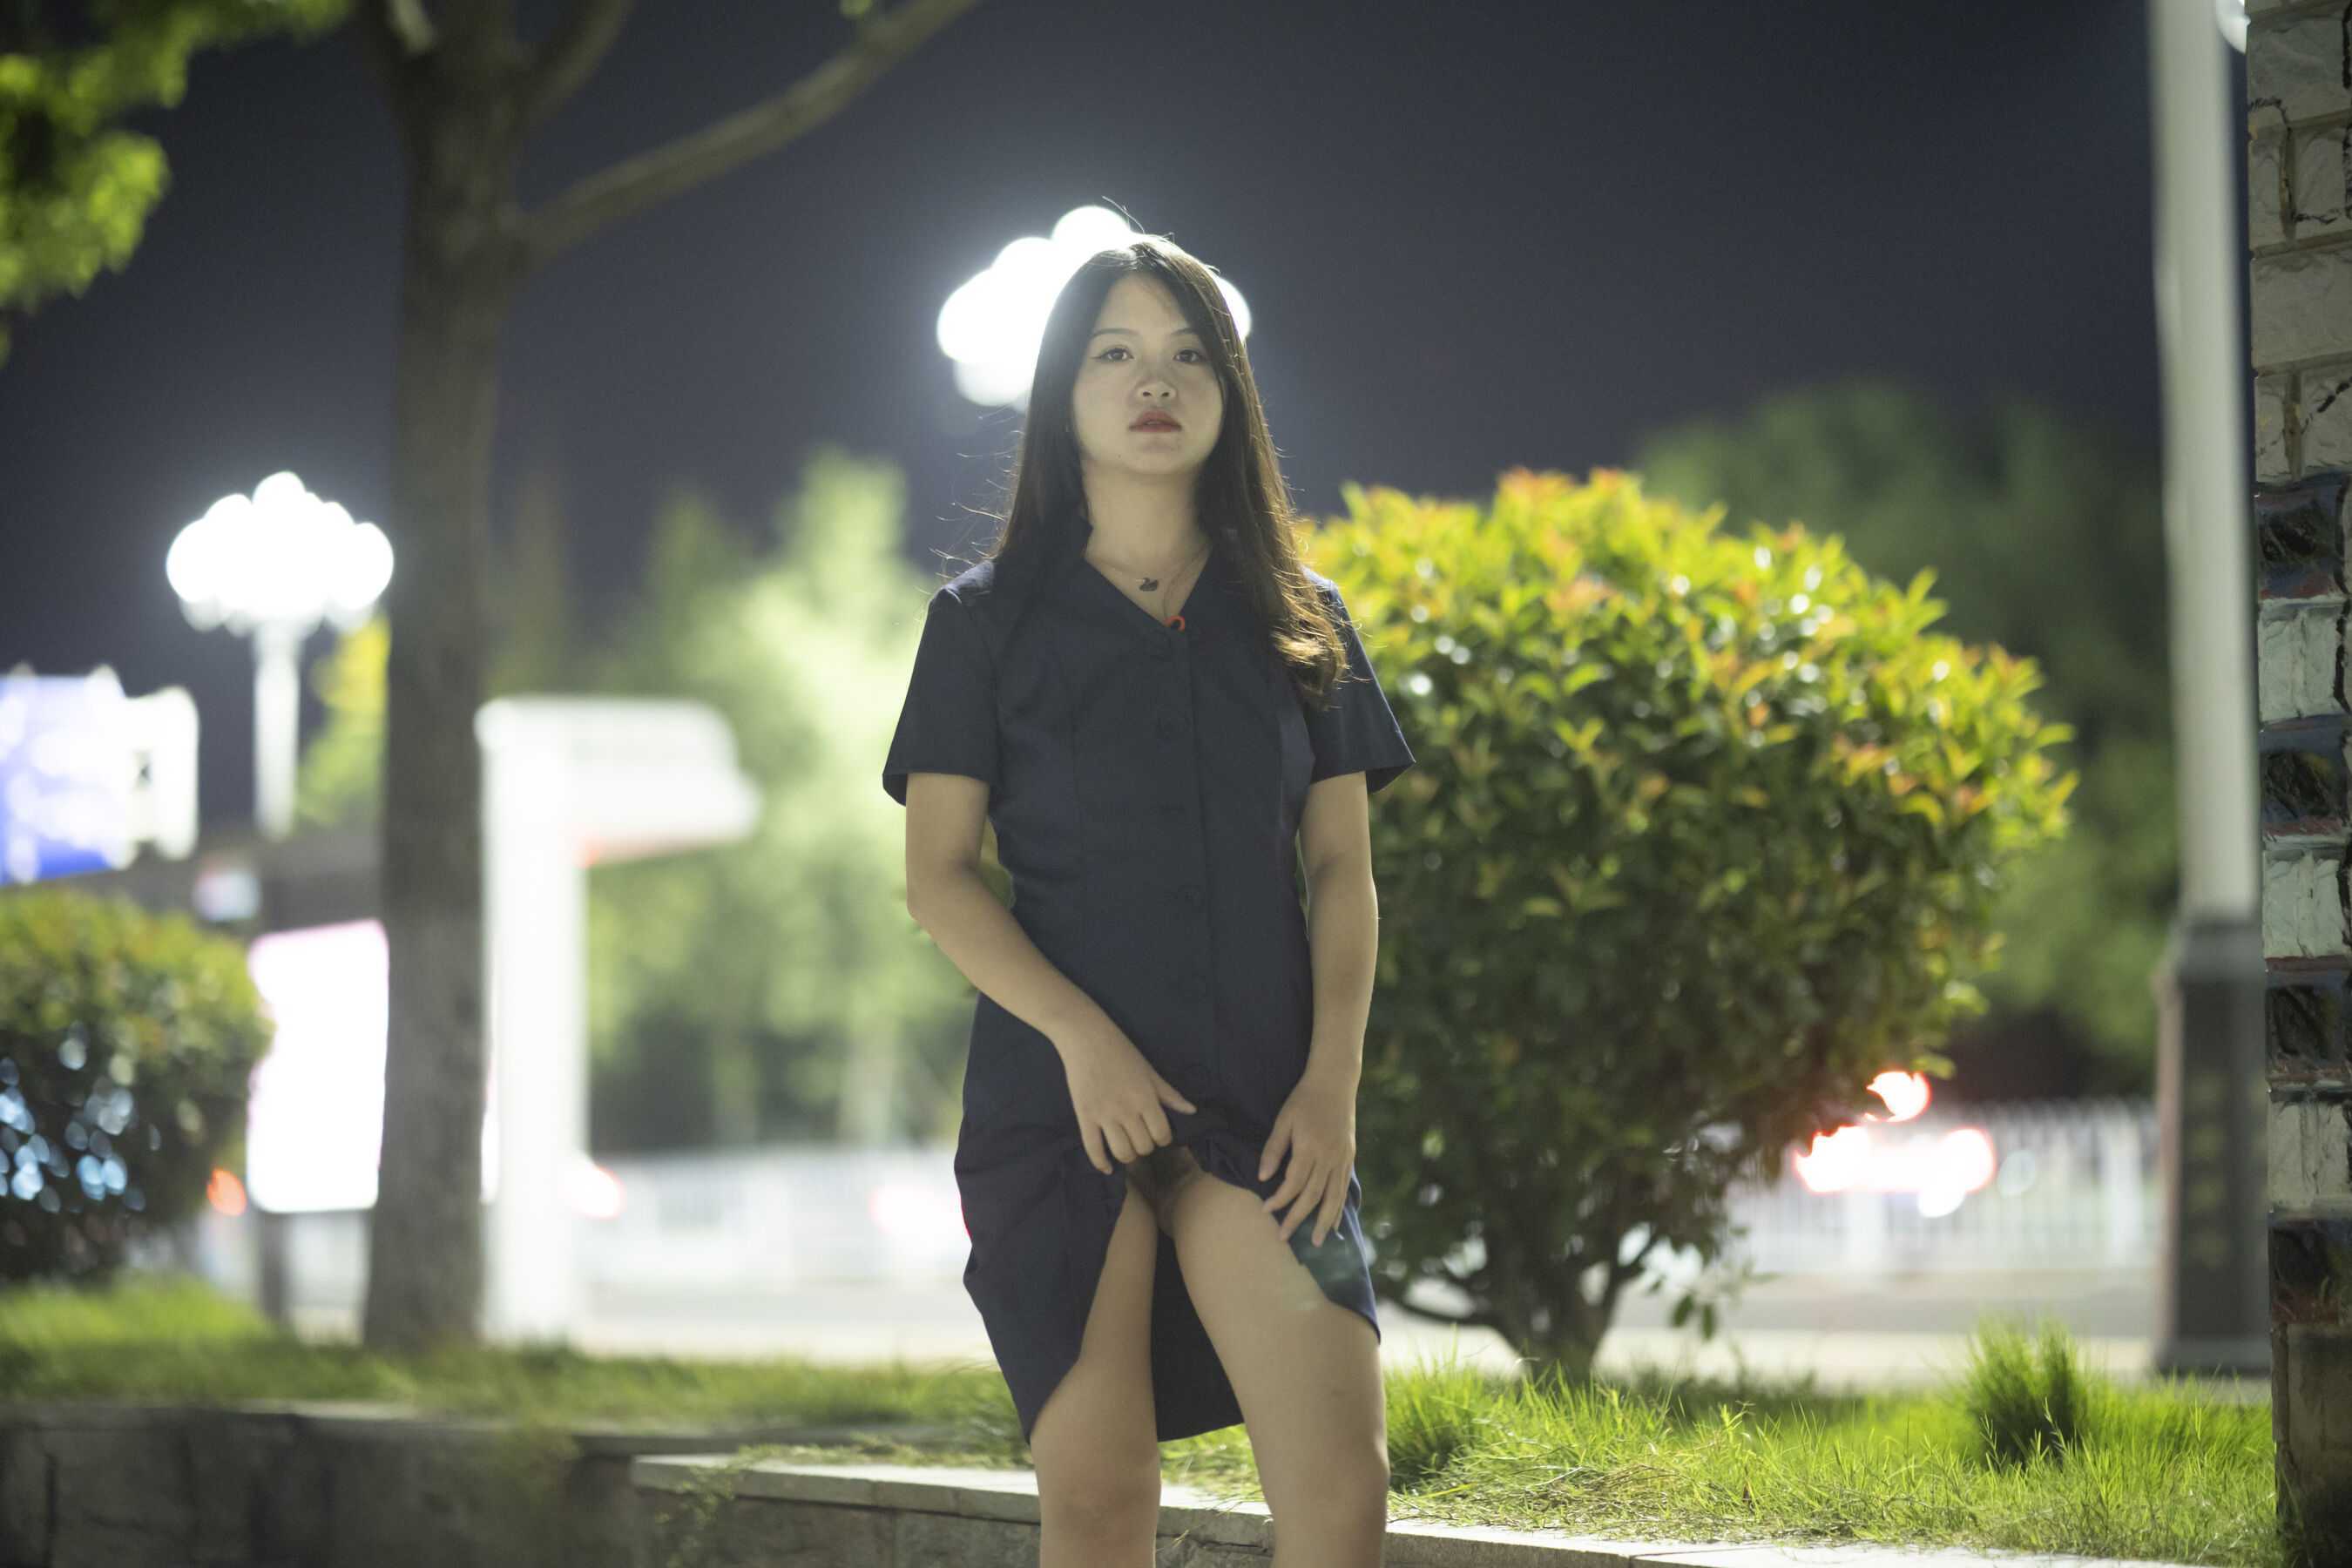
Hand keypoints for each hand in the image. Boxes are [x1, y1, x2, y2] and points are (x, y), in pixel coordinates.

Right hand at [1055, 1017, 1197, 1173]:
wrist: (1086, 1037)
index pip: (1162, 1134)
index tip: (1158, 1132)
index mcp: (1146, 1098)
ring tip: (1127, 1145)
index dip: (1163, 1138)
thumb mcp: (1150, 1071)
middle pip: (1143, 1147)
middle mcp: (1127, 1110)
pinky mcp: (1084, 1116)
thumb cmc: (1121, 1051)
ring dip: (1127, 1154)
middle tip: (1140, 1135)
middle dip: (1145, 1145)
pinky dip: (1101, 1163)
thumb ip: (1170, 1095)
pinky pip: (1093, 1149)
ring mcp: (1104, 1115)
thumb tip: (1192, 1112)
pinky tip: (1107, 1167)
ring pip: (1122, 1152)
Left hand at [1257, 1063, 1357, 1246]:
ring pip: (1333, 1197)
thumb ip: (1273, 1149)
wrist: (1335, 1083)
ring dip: (1324, 1222)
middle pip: (1313, 1196)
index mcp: (1310, 1148)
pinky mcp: (1349, 1158)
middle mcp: (1328, 1157)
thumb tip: (1263, 1177)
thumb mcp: (1284, 1120)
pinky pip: (1344, 1189)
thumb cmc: (1304, 1100)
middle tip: (1284, 1237)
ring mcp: (1342, 1159)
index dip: (1280, 1200)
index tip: (1267, 1211)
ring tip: (1317, 1242)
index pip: (1293, 1183)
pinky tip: (1336, 1222)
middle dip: (1298, 1218)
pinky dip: (1339, 1207)